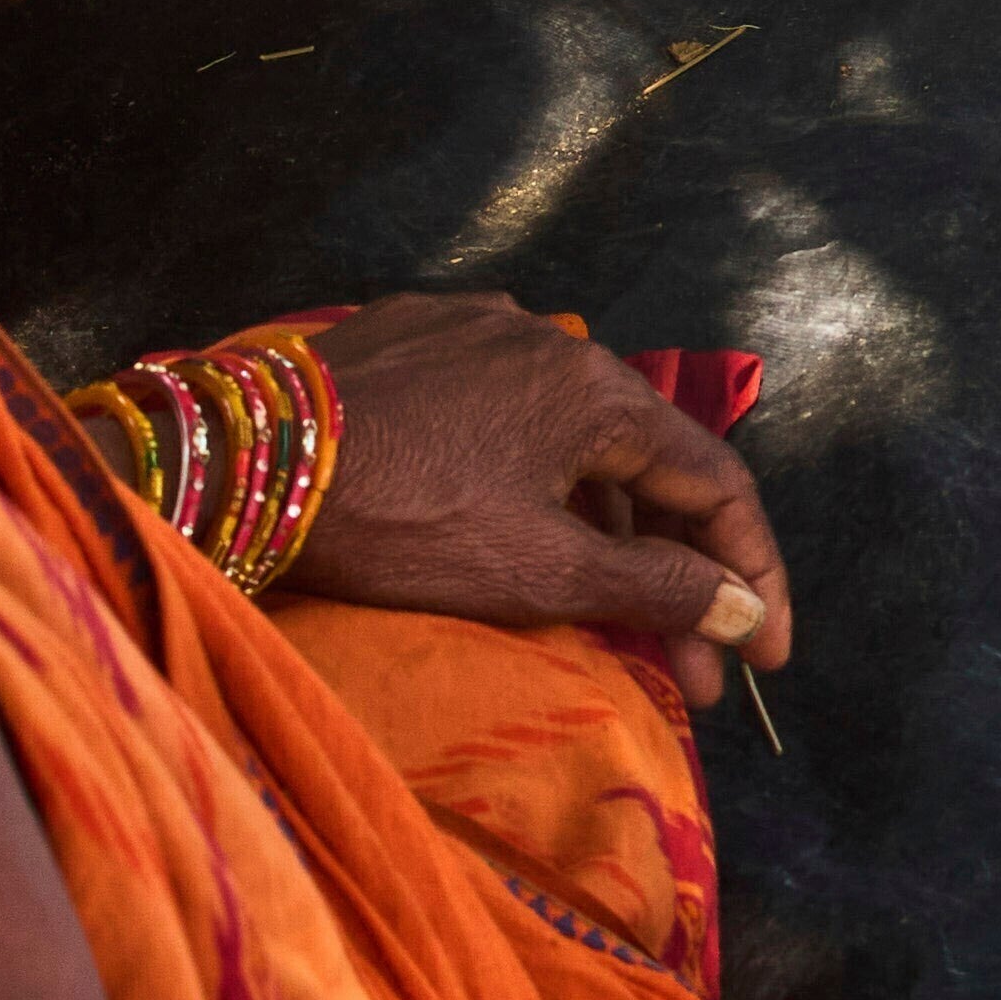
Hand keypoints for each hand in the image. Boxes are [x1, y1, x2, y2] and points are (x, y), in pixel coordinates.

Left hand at [289, 292, 788, 689]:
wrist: (236, 464)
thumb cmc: (398, 520)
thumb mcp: (536, 572)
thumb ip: (652, 590)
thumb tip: (737, 609)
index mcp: (600, 389)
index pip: (716, 483)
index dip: (751, 575)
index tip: (763, 655)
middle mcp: (553, 340)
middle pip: (645, 464)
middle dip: (676, 572)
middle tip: (690, 669)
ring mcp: (477, 330)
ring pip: (571, 441)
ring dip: (603, 529)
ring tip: (608, 615)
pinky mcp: (410, 337)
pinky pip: (501, 413)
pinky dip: (533, 479)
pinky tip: (518, 528)